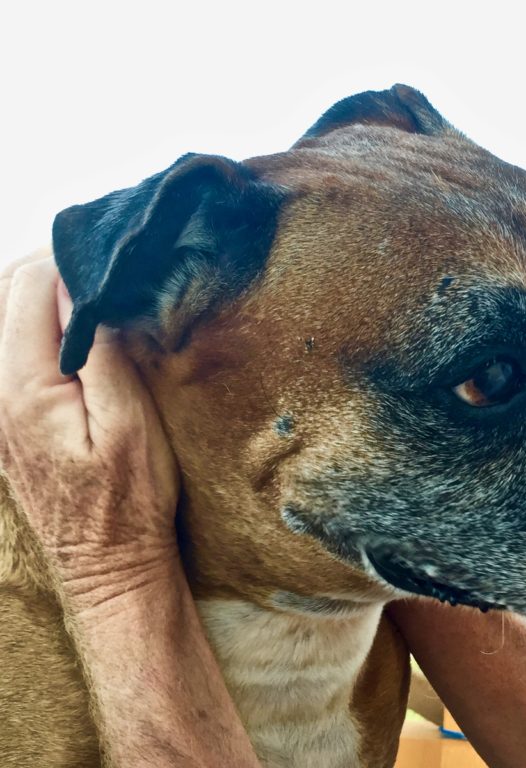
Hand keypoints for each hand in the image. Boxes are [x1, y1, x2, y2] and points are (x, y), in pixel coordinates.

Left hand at [0, 250, 179, 608]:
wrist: (108, 566)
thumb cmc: (129, 501)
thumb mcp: (130, 424)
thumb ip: (104, 354)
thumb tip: (93, 292)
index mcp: (25, 386)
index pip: (30, 287)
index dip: (73, 259)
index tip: (117, 255)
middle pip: (10, 295)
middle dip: (56, 267)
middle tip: (111, 264)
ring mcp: (1, 406)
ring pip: (9, 320)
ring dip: (48, 295)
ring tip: (99, 289)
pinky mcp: (12, 419)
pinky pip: (16, 350)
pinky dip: (43, 325)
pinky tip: (79, 328)